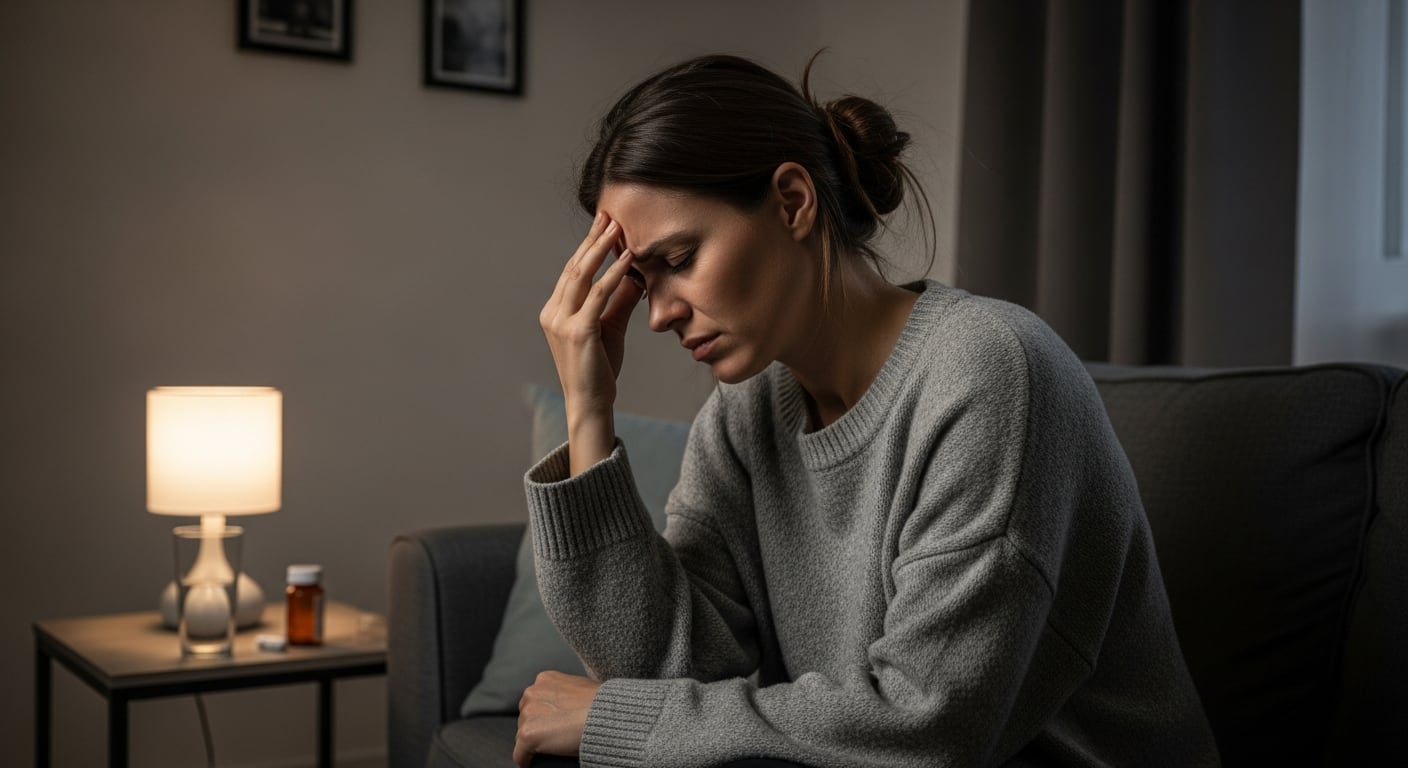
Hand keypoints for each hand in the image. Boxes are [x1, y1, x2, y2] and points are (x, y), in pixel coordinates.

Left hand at [513, 671, 601, 766]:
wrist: (606, 715)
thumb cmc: (602, 703)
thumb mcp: (580, 686)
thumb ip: (566, 693)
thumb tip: (567, 704)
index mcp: (545, 679)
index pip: (535, 701)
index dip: (544, 714)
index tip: (552, 723)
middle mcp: (532, 692)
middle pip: (526, 716)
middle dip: (537, 726)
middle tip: (554, 735)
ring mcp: (529, 713)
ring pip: (522, 735)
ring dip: (534, 742)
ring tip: (552, 747)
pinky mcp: (528, 734)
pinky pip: (520, 755)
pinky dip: (526, 761)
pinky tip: (533, 763)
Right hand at [538, 212, 644, 473]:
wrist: (592, 402)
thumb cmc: (600, 368)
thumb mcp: (610, 327)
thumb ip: (618, 300)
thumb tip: (632, 274)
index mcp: (555, 311)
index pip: (572, 272)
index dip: (588, 247)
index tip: (603, 225)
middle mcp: (553, 313)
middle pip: (574, 267)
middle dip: (592, 239)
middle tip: (609, 214)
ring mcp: (562, 321)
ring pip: (582, 275)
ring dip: (601, 248)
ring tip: (617, 227)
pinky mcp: (578, 330)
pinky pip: (598, 294)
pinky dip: (614, 273)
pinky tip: (628, 258)